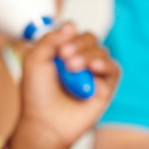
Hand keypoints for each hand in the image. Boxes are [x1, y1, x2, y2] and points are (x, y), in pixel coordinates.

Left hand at [12, 23, 120, 148]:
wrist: (43, 122)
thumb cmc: (36, 96)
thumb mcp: (34, 60)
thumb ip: (49, 39)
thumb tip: (70, 26)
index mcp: (61, 52)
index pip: (73, 32)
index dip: (68, 34)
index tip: (59, 46)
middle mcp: (78, 61)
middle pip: (89, 38)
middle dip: (78, 44)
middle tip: (64, 57)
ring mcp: (92, 74)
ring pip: (101, 51)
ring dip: (87, 55)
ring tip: (72, 68)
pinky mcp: (105, 88)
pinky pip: (113, 68)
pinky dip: (105, 64)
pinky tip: (94, 67)